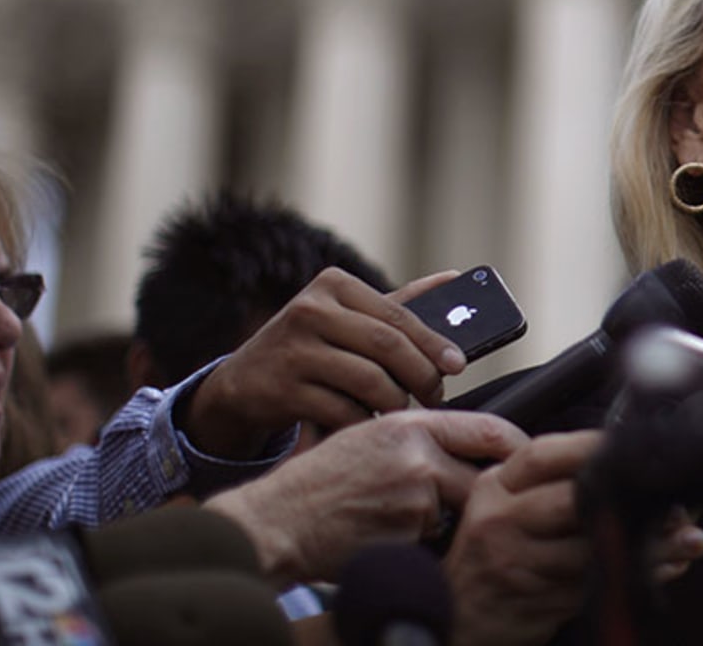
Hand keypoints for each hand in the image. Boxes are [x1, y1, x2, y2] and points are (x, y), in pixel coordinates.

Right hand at [184, 267, 468, 457]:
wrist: (243, 382)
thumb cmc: (311, 346)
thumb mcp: (347, 316)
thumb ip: (399, 303)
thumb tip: (455, 277)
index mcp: (334, 284)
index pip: (398, 315)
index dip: (433, 343)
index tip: (459, 365)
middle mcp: (310, 309)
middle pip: (387, 346)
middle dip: (421, 376)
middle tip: (435, 396)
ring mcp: (293, 349)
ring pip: (368, 380)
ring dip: (395, 403)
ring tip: (402, 411)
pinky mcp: (281, 388)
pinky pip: (341, 410)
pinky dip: (363, 422)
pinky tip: (368, 425)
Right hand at [204, 408, 524, 585]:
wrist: (278, 520)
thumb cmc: (319, 481)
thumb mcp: (369, 437)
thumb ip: (419, 436)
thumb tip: (469, 443)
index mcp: (410, 426)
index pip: (489, 428)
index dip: (515, 447)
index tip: (526, 459)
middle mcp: (417, 456)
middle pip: (483, 477)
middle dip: (478, 495)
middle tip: (468, 503)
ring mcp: (413, 498)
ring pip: (456, 514)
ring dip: (438, 522)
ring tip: (393, 517)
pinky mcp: (405, 537)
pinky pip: (431, 543)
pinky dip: (416, 545)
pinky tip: (382, 536)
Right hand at [445, 431, 702, 645]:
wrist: (453, 616)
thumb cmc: (490, 554)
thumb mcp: (502, 505)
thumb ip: (546, 481)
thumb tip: (620, 460)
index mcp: (496, 487)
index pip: (546, 455)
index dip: (594, 448)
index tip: (637, 448)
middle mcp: (501, 520)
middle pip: (575, 498)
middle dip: (632, 498)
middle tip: (677, 502)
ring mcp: (516, 562)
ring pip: (593, 547)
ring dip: (648, 545)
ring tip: (686, 540)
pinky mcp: (534, 600)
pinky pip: (594, 584)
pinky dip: (633, 575)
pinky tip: (663, 568)